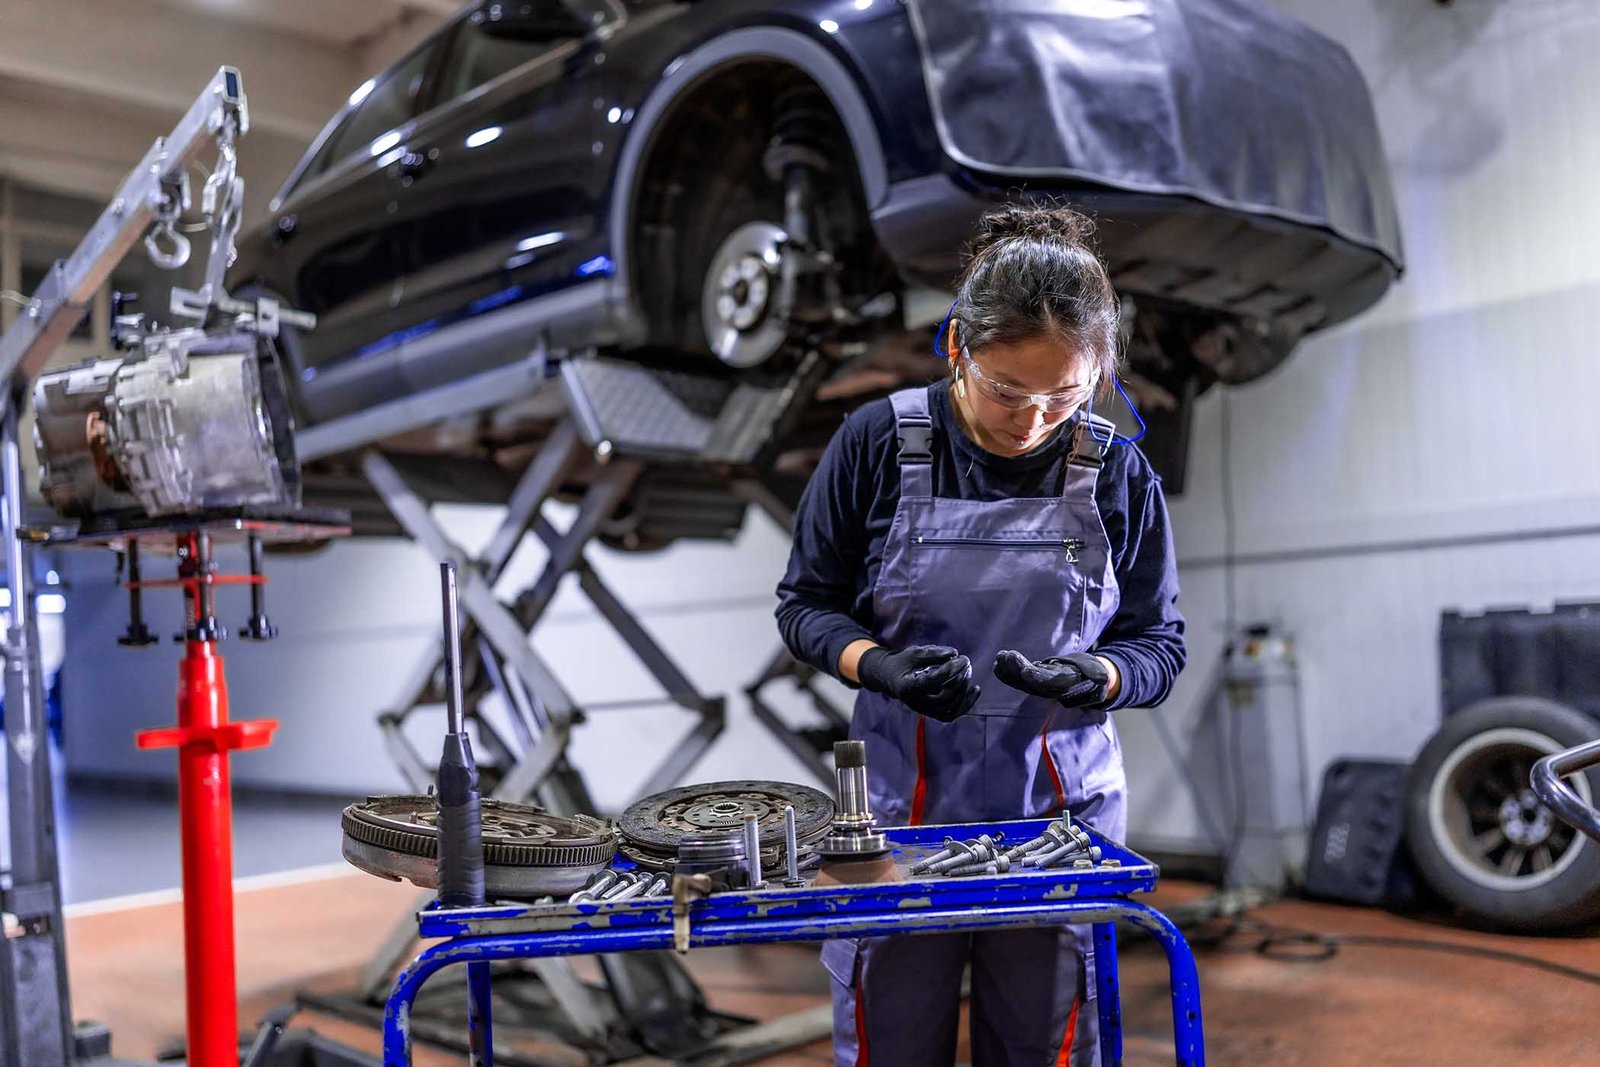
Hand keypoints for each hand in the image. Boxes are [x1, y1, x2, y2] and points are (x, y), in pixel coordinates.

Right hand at [857, 644, 980, 722]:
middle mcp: (915, 703)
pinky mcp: (932, 713)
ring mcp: (924, 710)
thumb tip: (955, 653)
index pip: (932, 681)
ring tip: (968, 671)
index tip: (961, 658)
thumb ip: (933, 652)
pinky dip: (966, 704)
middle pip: (944, 696)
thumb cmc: (903, 663)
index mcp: (907, 687)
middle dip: (959, 678)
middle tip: (966, 662)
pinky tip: (975, 689)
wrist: (891, 678)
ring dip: (964, 690)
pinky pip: (952, 714)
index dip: (949, 670)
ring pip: (950, 707)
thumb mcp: (913, 653)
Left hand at [993, 650, 1110, 708]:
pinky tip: (998, 663)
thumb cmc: (1093, 672)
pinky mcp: (1035, 685)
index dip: (1038, 678)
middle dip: (1017, 671)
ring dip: (1010, 671)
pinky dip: (1008, 674)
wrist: (1089, 681)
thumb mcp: (1099, 672)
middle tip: (1006, 656)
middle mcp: (1053, 690)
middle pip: (1032, 684)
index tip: (1026, 670)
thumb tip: (1103, 679)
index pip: (1051, 684)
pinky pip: (1019, 681)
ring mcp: (1042, 689)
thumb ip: (1098, 674)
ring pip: (1024, 683)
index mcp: (1068, 686)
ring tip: (1000, 656)